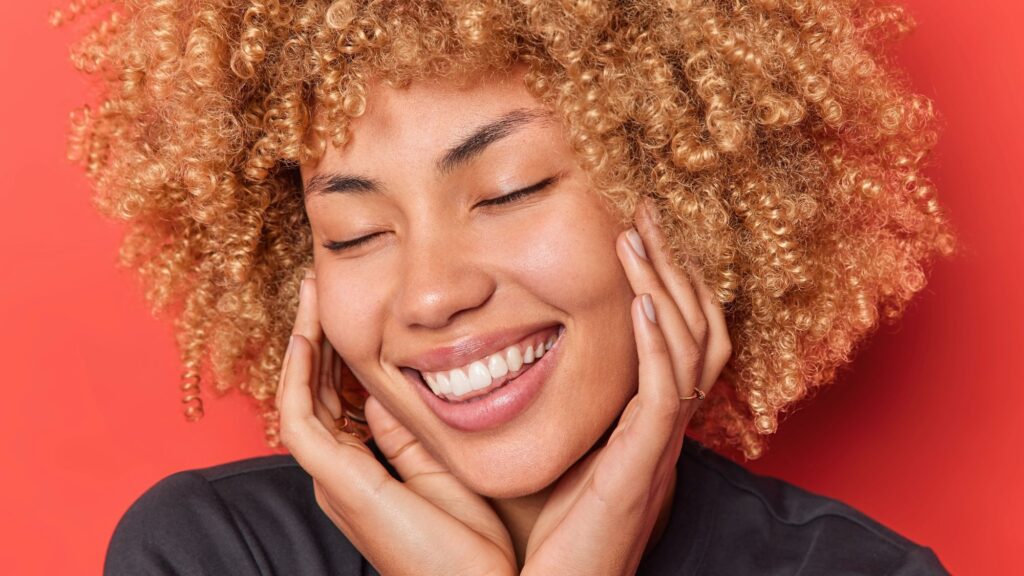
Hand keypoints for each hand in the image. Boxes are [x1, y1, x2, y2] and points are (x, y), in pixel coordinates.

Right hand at [275, 273, 518, 575]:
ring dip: (303, 345)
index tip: (349, 308)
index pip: (339, 398)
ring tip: (309, 296)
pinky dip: (300, 380)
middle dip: (316, 337)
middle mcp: (338, 472)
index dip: (339, 352)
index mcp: (362, 469)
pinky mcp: (338, 485)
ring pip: (302, 400)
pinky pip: (302, 423)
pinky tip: (308, 340)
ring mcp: (333, 480)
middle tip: (317, 287)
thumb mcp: (439, 469)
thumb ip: (404, 433)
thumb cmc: (468, 544)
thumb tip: (381, 392)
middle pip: (315, 392)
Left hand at [520, 198, 732, 574]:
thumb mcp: (548, 453)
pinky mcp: (645, 466)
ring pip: (692, 351)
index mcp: (644, 422)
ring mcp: (659, 446)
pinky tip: (641, 303)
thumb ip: (534, 405)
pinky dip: (660, 344)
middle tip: (645, 214)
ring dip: (666, 288)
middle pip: (697, 329)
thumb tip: (483, 360)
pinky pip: (666, 395)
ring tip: (638, 239)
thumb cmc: (547, 536)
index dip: (665, 282)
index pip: (678, 336)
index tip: (634, 233)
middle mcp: (662, 428)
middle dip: (673, 266)